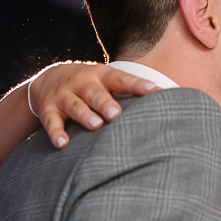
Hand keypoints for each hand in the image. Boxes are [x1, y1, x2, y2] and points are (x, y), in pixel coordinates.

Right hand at [29, 61, 158, 147]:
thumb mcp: (107, 82)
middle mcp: (83, 83)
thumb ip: (131, 92)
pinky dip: (55, 132)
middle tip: (117, 114)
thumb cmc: (90, 86)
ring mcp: (64, 95)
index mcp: (102, 76)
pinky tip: (62, 144)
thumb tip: (173, 102)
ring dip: (85, 115)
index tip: (154, 90)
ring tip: (95, 125)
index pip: (122, 79)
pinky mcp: (48, 109)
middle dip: (106, 103)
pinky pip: (52, 121)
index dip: (137, 84)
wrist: (47, 78)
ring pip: (75, 105)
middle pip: (95, 93)